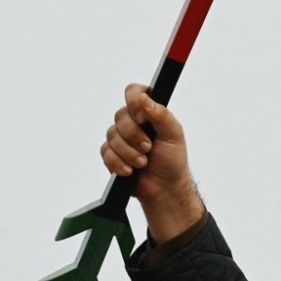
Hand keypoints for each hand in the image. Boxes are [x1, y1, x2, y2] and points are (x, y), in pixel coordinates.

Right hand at [101, 84, 204, 242]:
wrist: (164, 189)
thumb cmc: (173, 161)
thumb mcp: (174, 135)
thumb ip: (161, 114)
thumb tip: (143, 98)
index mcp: (149, 113)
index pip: (134, 92)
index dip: (133, 101)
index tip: (141, 118)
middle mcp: (133, 122)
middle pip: (120, 115)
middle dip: (134, 135)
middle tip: (149, 148)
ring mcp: (121, 138)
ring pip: (111, 135)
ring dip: (129, 152)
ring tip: (143, 163)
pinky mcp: (112, 154)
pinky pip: (105, 152)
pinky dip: (119, 163)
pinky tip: (130, 171)